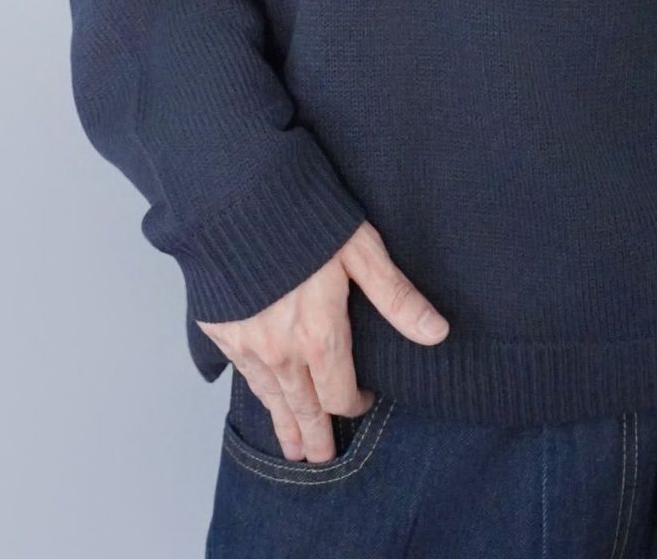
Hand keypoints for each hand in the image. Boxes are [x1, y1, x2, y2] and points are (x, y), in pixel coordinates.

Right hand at [198, 222, 448, 462]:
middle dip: (314, 434)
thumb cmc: (304, 217)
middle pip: (303, 407)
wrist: (235, 198)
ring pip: (269, 396)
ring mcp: (246, 343)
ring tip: (290, 448)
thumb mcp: (361, 251)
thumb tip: (437, 333)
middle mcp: (281, 350)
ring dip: (282, 422)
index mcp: (320, 335)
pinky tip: (260, 395)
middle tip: (319, 459)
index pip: (340, 393)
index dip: (356, 403)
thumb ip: (396, 297)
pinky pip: (242, 373)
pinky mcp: (220, 328)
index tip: (364, 400)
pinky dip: (255, 390)